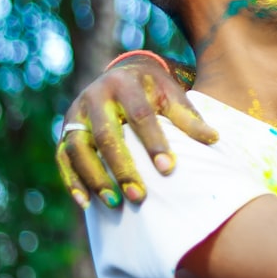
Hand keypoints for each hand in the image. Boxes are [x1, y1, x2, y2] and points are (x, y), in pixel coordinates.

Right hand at [54, 53, 216, 208]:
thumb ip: (189, 117)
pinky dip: (72, 182)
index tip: (168, 169)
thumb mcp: (172, 94)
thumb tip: (214, 139)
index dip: (154, 142)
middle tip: (139, 196)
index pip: (140, 116)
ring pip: (78, 149)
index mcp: (125, 84)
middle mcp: (95, 97)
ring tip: (114, 203)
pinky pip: (62, 158)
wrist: (123, 73)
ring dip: (95, 178)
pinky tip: (86, 204)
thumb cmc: (154, 89)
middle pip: (106, 135)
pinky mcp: (65, 131)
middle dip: (122, 168)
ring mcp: (75, 114)